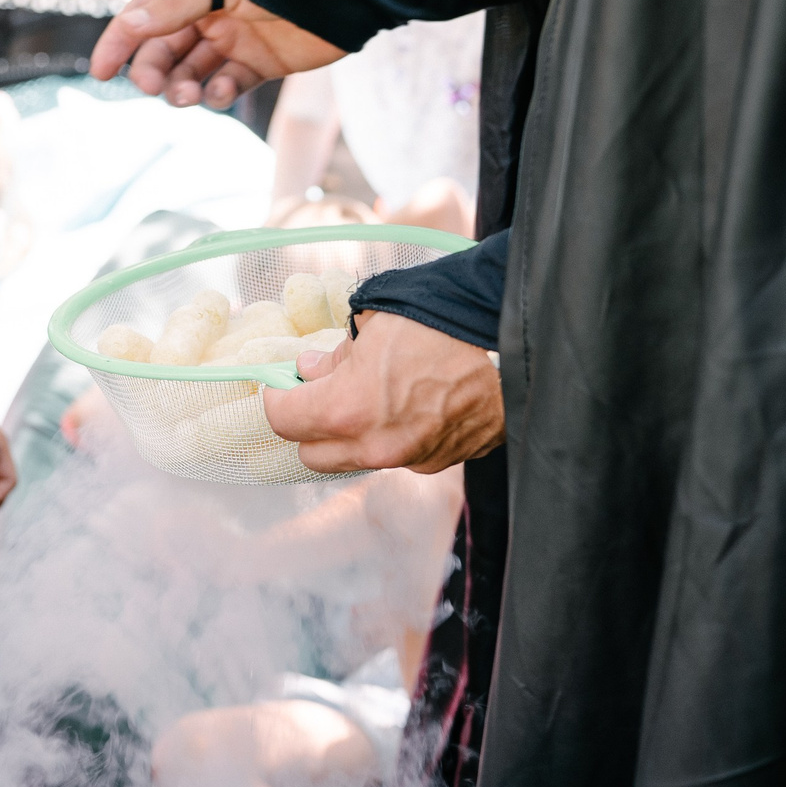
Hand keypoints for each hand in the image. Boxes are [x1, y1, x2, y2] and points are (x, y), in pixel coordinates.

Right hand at [87, 0, 342, 106]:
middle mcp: (211, 7)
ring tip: (190, 96)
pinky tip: (221, 92)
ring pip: (193, 70)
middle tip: (157, 89)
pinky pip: (227, 83)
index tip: (101, 73)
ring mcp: (235, 36)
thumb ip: (177, 6)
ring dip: (183, 86)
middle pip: (165, 47)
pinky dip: (218, 92)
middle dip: (154, 70)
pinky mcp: (262, 62)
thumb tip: (129, 24)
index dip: (120, 41)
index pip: (145, 11)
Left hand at [260, 311, 503, 473]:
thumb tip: (309, 369)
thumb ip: (331, 356)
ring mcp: (409, 461)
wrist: (509, 339)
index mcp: (347, 409)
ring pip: (354, 459)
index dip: (276, 397)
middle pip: (311, 454)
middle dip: (308, 423)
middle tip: (317, 391)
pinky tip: (405, 406)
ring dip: (348, 435)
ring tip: (367, 395)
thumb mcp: (369, 323)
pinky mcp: (437, 463)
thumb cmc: (436, 322)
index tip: (279, 383)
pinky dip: (389, 437)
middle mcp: (374, 447)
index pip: (282, 420)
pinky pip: (395, 457)